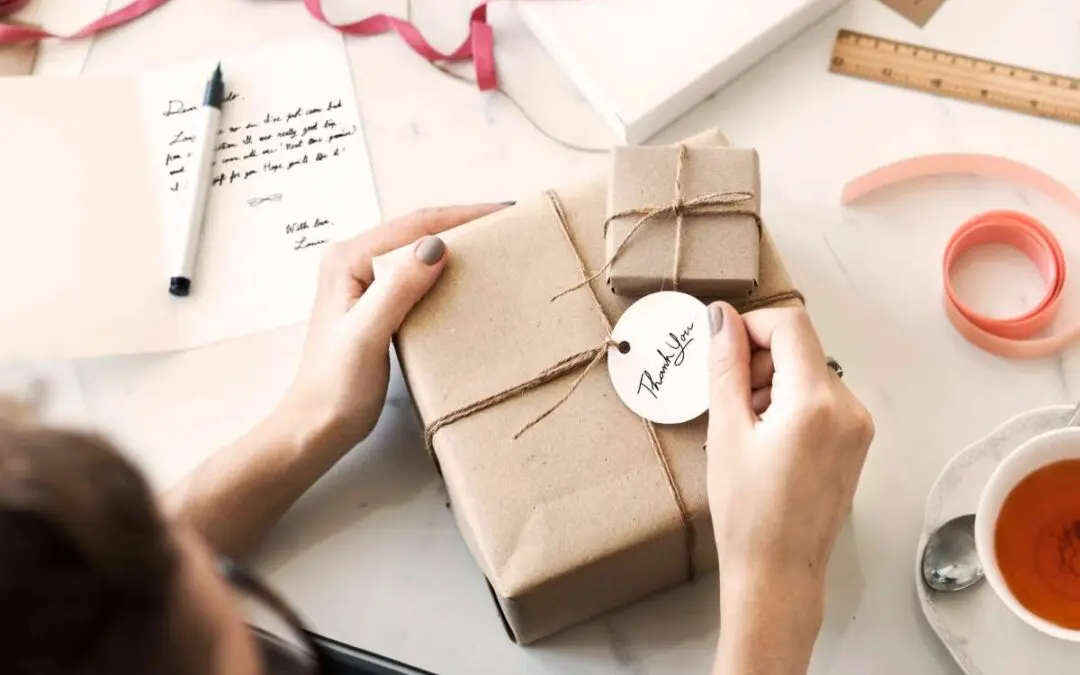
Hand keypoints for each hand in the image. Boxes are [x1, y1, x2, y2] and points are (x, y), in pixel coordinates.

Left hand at [280, 204, 507, 447]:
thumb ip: (398, 289)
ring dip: (456, 245)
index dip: (462, 215)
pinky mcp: (376, 302)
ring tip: (496, 246)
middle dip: (463, 224)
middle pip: (418, 230)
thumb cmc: (337, 386)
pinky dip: (445, 271)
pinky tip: (467, 278)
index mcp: (348, 258)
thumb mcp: (367, 335)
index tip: (505, 212)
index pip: (415, 223)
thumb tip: (436, 246)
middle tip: (509, 227)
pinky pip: (417, 275)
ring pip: (419, 251)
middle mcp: (353, 261)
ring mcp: (364, 282)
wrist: (317, 425)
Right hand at [706, 303, 873, 590]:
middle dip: (760, 362)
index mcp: (817, 402)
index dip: (751, 326)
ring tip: (748, 431)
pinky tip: (769, 441)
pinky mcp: (857, 443)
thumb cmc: (747, 511)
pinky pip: (821, 400)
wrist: (778, 573)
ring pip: (809, 373)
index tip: (723, 349)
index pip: (790, 325)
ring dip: (773, 385)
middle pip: (800, 349)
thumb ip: (726, 366)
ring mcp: (858, 427)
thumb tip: (722, 316)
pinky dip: (791, 405)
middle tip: (731, 404)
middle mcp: (849, 408)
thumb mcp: (726, 431)